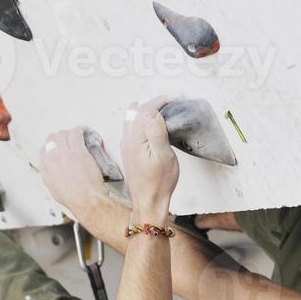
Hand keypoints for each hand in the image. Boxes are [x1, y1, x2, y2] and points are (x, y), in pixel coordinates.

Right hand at [41, 129, 108, 216]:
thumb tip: (54, 174)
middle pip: (52, 139)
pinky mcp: (77, 150)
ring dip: (70, 133)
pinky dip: (79, 130)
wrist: (85, 200)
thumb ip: (51, 178)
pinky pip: (76, 133)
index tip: (58, 148)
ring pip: (63, 134)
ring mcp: (64, 153)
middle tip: (68, 139)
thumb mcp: (55, 190)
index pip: (43, 150)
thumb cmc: (74, 199)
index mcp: (45, 169)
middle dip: (60, 137)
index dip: (52, 147)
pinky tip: (83, 131)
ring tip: (76, 134)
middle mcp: (52, 158)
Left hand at [120, 96, 178, 219]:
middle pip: (137, 110)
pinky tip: (154, 123)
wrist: (149, 201)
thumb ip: (156, 132)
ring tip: (164, 110)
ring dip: (147, 109)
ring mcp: (126, 144)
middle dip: (154, 102)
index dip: (160, 100)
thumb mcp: (164, 156)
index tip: (174, 98)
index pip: (145, 110)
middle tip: (171, 102)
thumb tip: (153, 112)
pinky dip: (143, 118)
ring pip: (132, 117)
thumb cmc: (159, 182)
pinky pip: (133, 126)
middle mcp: (127, 139)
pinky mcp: (129, 150)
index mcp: (134, 139)